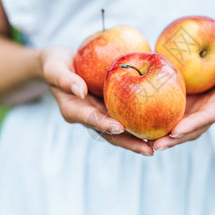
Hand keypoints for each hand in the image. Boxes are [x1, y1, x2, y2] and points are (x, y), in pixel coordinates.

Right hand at [39, 46, 153, 155]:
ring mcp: (99, 113)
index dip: (104, 125)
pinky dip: (139, 120)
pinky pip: (125, 115)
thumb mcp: (54, 68)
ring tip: (159, 143)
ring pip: (120, 129)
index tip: (120, 128)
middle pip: (110, 133)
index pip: (90, 120)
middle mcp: (88, 116)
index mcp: (73, 110)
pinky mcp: (108, 107)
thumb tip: (80, 90)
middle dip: (129, 143)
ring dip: (138, 138)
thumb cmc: (55, 64)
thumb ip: (65, 79)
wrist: (60, 64)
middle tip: (150, 150)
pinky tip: (158, 121)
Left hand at [151, 41, 214, 150]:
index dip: (192, 125)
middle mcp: (212, 110)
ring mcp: (201, 107)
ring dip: (165, 134)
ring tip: (144, 140)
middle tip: (154, 146)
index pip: (208, 117)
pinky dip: (162, 117)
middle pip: (192, 129)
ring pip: (182, 124)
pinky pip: (176, 110)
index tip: (175, 132)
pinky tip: (144, 119)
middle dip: (174, 139)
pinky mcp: (192, 101)